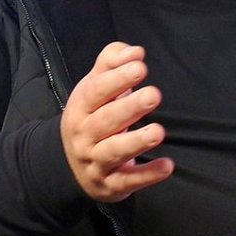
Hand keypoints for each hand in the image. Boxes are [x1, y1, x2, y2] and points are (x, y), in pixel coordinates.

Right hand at [60, 42, 173, 201]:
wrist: (68, 165)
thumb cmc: (91, 116)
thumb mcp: (94, 87)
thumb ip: (111, 63)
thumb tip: (134, 51)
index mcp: (81, 108)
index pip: (96, 92)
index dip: (116, 79)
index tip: (140, 67)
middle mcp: (85, 135)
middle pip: (105, 121)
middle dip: (129, 108)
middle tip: (153, 95)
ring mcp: (96, 161)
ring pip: (113, 152)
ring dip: (136, 142)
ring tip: (158, 132)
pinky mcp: (110, 184)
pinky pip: (128, 181)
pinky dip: (147, 175)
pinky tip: (167, 165)